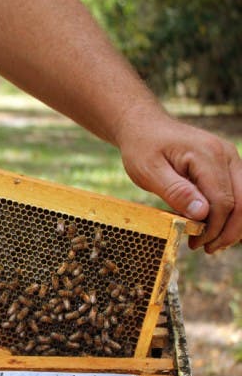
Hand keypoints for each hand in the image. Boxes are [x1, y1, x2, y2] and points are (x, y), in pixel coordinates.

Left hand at [116, 105, 241, 252]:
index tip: (196, 243)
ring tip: (210, 242)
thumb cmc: (143, 148)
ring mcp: (229, 159)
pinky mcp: (226, 165)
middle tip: (207, 248)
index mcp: (207, 155)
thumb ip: (175, 191)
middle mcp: (226, 155)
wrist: (144, 127)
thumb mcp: (148, 171)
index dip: (213, 228)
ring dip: (232, 224)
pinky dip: (229, 212)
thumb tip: (202, 213)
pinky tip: (211, 227)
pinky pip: (237, 192)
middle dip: (228, 231)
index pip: (223, 201)